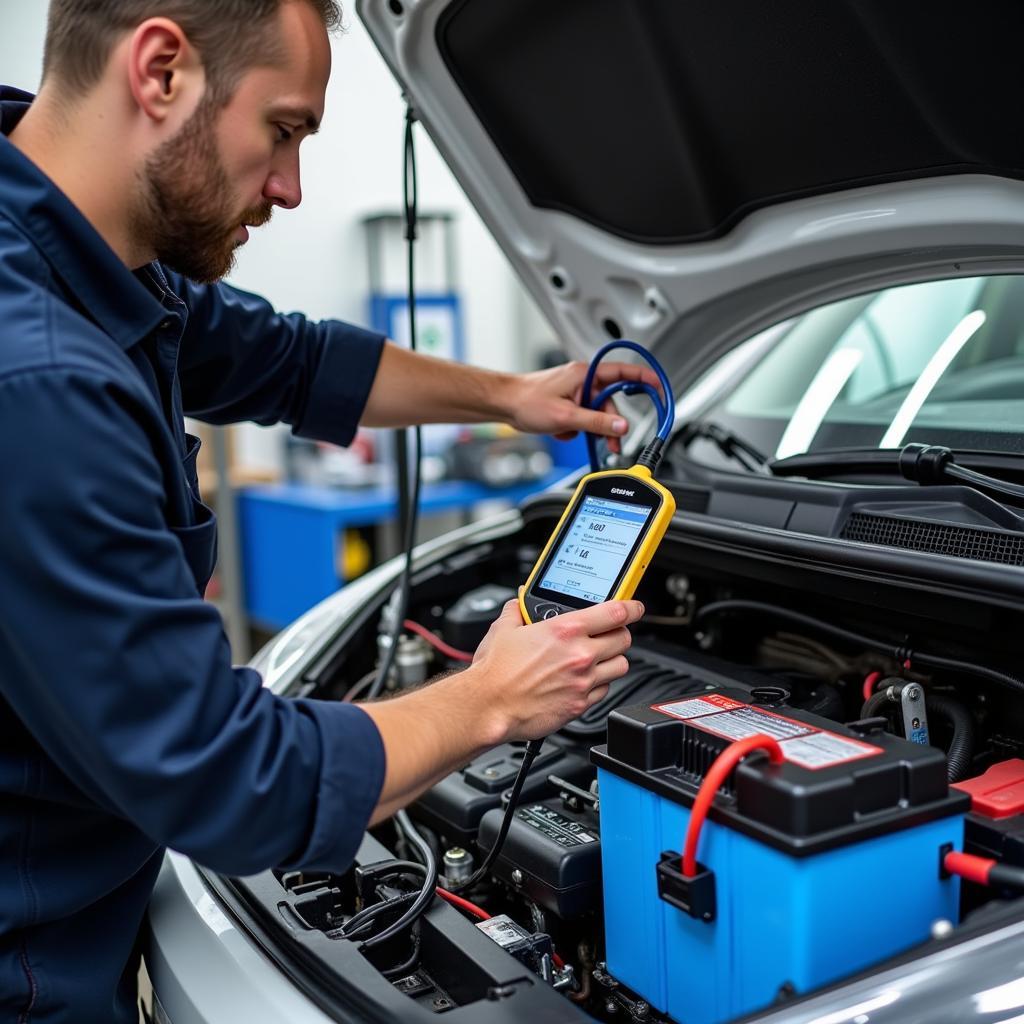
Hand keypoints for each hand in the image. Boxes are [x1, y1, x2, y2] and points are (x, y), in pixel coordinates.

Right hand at [468, 598, 642, 740]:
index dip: (631, 607)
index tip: (635, 607)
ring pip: (621, 666)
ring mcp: (583, 682)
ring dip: (613, 660)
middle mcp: (579, 655)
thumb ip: (517, 611)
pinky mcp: (580, 705)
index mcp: (565, 630)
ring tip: (598, 658)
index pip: (616, 613)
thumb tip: (520, 602)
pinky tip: (583, 680)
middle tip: (609, 634)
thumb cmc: (495, 671)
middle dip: (619, 634)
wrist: (488, 706)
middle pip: (624, 639)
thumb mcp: (504, 629)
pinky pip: (605, 690)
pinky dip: (599, 684)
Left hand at [504, 361, 663, 453]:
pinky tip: (561, 430)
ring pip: (596, 413)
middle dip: (609, 423)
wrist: (504, 405)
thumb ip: (597, 423)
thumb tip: (621, 428)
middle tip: (612, 442)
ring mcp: (575, 391)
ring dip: (589, 428)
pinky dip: (575, 427)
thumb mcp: (567, 417)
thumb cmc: (527, 401)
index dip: (645, 379)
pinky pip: (582, 417)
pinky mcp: (567, 402)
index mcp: (586, 374)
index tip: (660, 388)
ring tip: (573, 434)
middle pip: (610, 402)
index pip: (624, 372)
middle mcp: (582, 380)